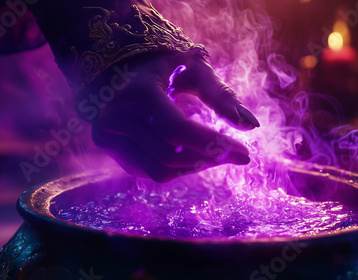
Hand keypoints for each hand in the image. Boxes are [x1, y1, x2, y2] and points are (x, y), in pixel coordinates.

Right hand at [87, 52, 258, 181]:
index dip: (212, 145)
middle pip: (168, 155)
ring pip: (158, 170)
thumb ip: (221, 95)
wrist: (120, 64)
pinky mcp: (107, 147)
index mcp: (138, 92)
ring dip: (194, 167)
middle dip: (208, 159)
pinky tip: (192, 154)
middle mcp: (115, 116)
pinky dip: (176, 168)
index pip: (177, 130)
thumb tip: (250, 125)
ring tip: (216, 155)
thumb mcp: (194, 69)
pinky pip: (147, 170)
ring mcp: (107, 135)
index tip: (244, 153)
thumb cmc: (164, 64)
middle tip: (235, 154)